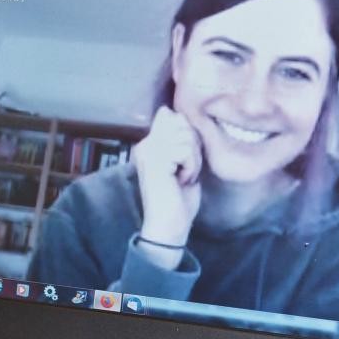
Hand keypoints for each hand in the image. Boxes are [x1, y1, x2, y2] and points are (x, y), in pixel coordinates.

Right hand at [131, 107, 203, 261]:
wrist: (170, 226)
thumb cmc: (179, 199)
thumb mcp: (184, 162)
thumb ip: (181, 138)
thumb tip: (171, 112)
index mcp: (149, 144)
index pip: (172, 117)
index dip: (188, 136)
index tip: (183, 162)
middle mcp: (145, 145)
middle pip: (182, 124)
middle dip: (193, 149)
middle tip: (185, 172)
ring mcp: (148, 152)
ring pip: (186, 137)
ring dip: (193, 161)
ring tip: (183, 178)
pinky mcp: (154, 161)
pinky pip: (185, 150)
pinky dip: (191, 167)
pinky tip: (181, 181)